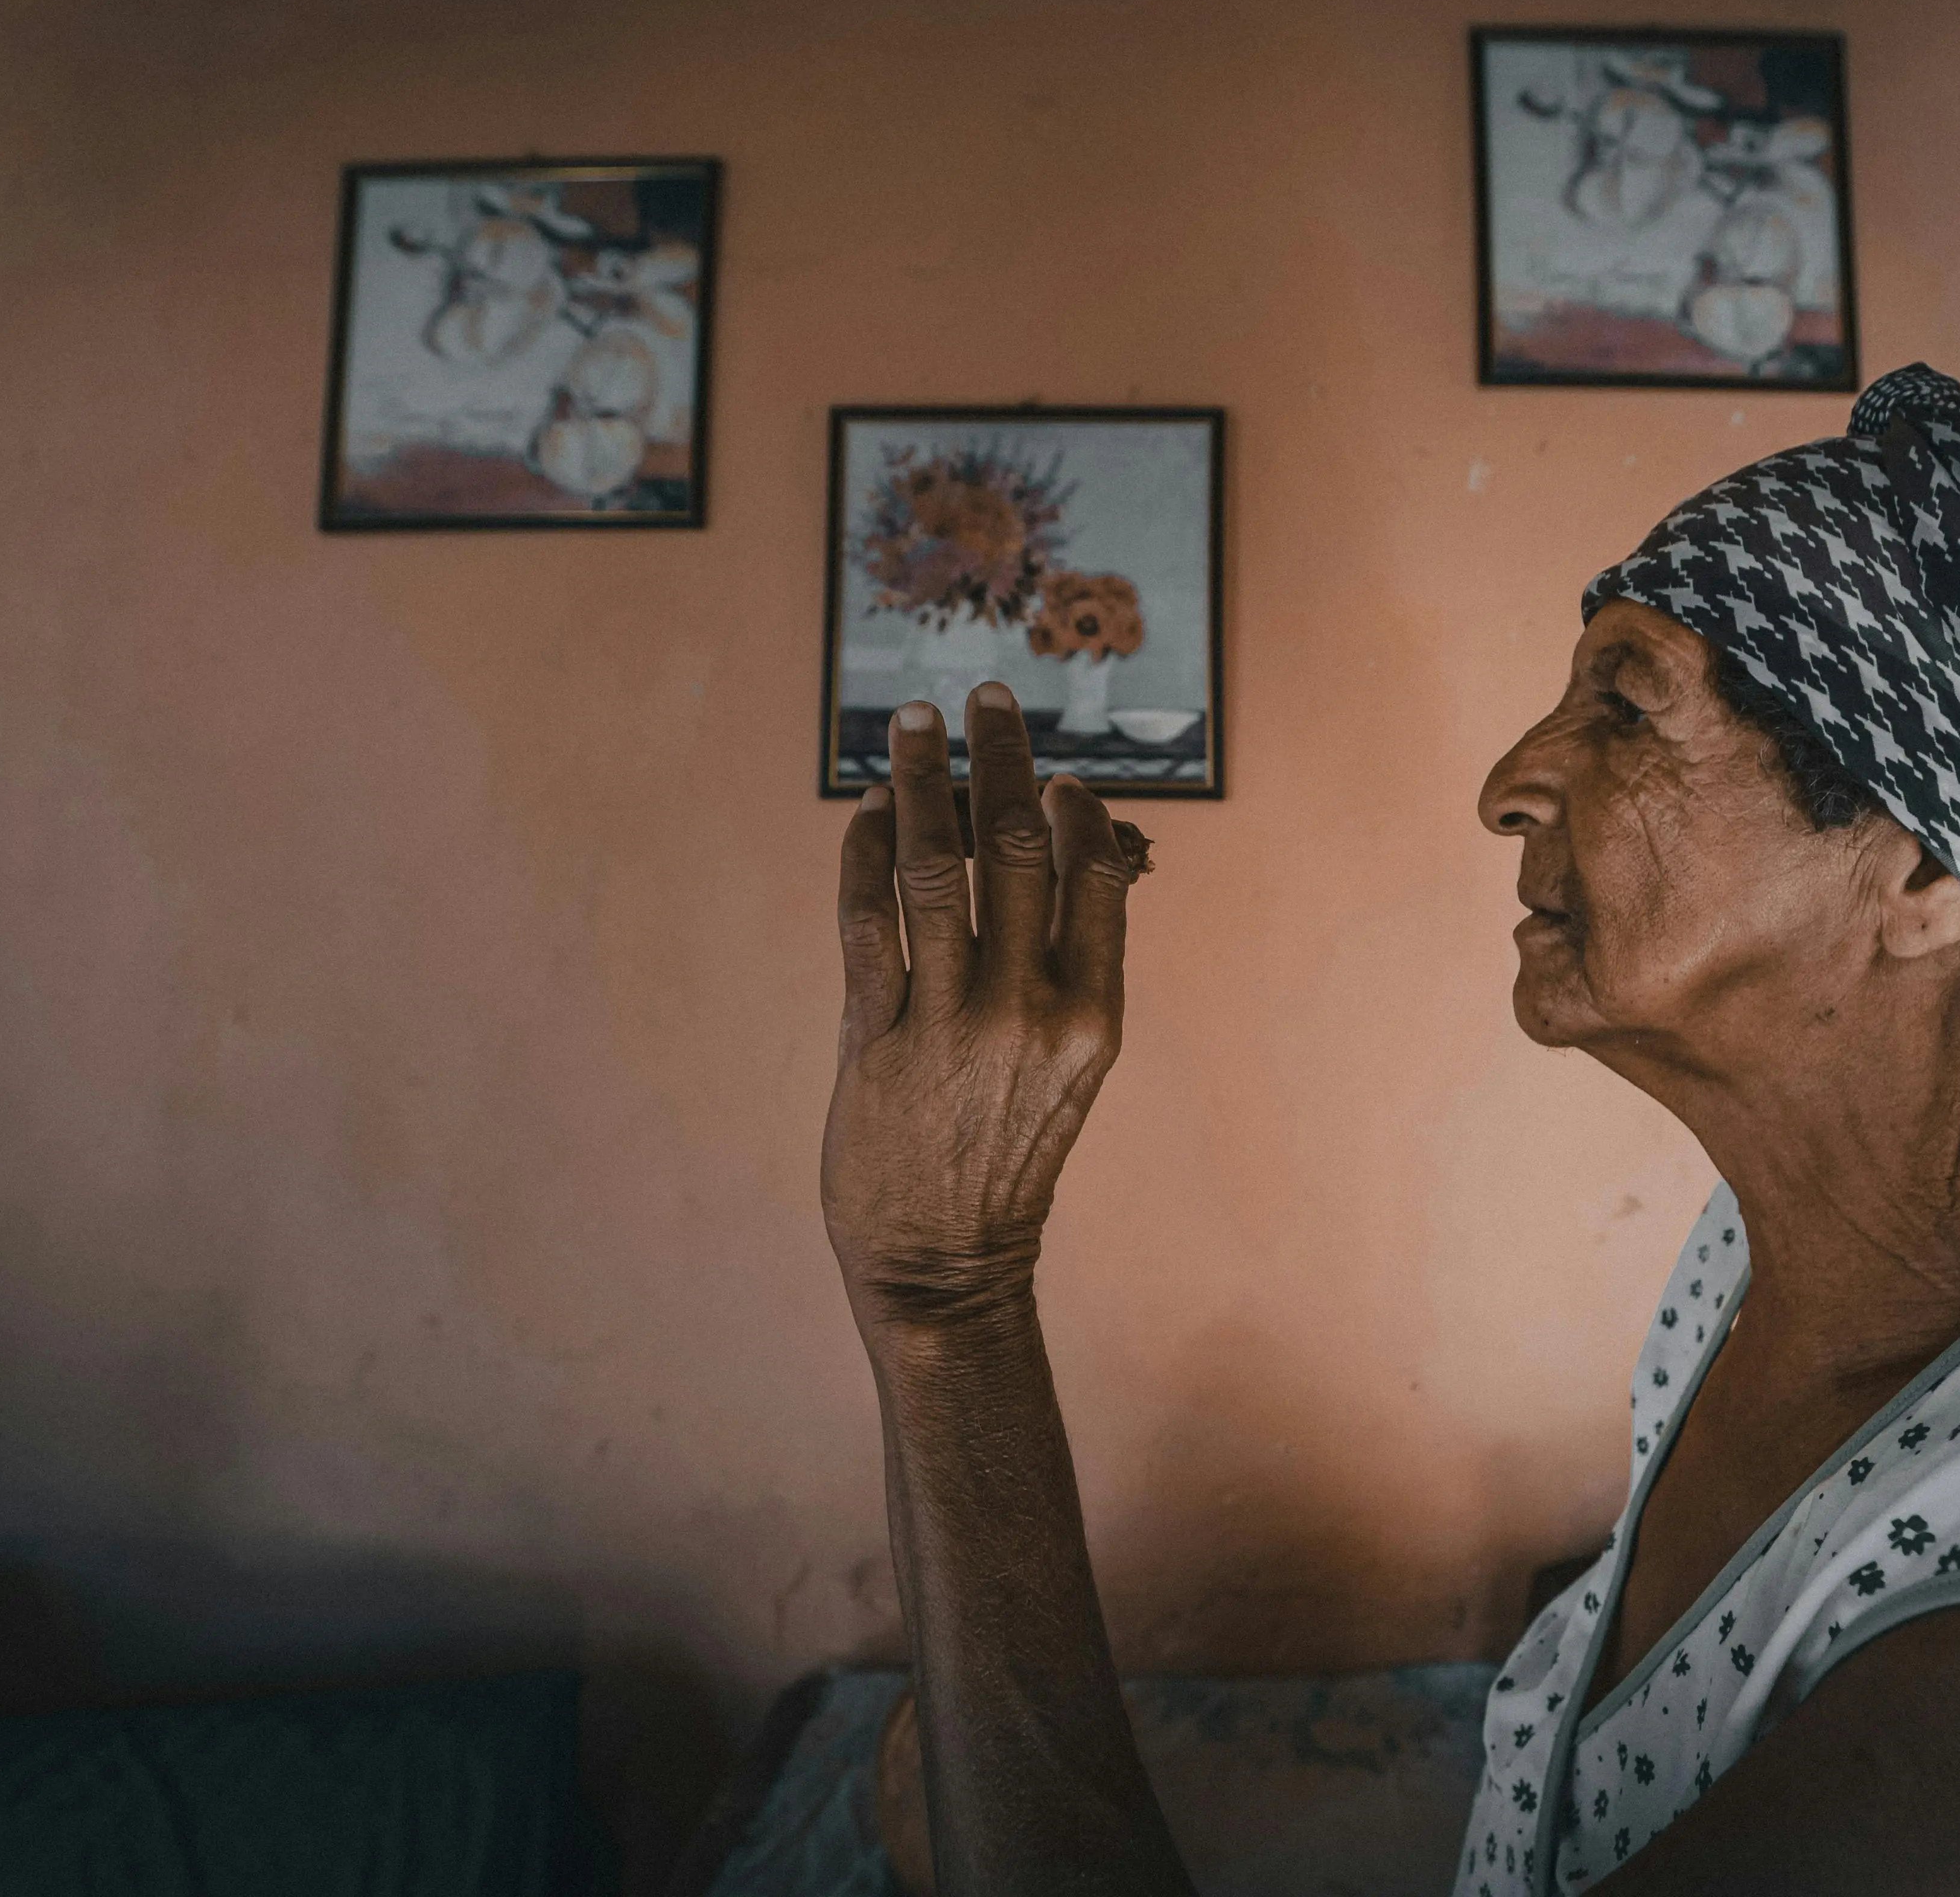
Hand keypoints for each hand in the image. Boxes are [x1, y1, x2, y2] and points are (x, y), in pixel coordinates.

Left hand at [821, 685, 1138, 1335]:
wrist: (947, 1264)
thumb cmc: (1011, 1152)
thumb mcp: (1071, 1064)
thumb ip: (1068, 964)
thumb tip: (1063, 853)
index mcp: (1094, 1015)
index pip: (1094, 874)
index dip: (1074, 806)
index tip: (1053, 770)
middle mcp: (1029, 1012)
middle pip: (1013, 847)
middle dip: (998, 756)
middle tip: (984, 695)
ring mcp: (949, 1025)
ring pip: (934, 867)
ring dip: (919, 780)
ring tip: (910, 723)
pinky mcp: (875, 1040)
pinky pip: (868, 921)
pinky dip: (865, 854)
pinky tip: (866, 815)